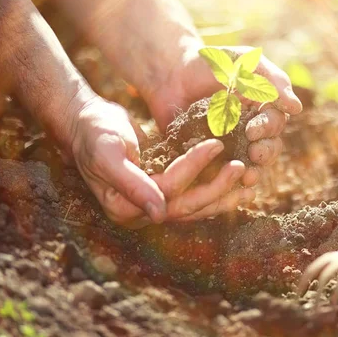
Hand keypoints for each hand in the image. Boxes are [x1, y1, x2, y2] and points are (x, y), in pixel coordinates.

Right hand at [69, 97, 254, 228]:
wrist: (87, 121)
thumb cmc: (93, 133)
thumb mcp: (108, 155)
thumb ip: (131, 183)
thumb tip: (159, 215)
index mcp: (124, 207)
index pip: (168, 190)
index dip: (193, 168)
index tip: (215, 144)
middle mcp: (141, 211)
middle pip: (187, 205)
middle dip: (217, 187)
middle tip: (242, 167)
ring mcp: (153, 202)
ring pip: (195, 205)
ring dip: (222, 194)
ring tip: (250, 182)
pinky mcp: (164, 190)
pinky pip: (193, 193)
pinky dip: (215, 187)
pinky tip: (237, 181)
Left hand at [140, 45, 302, 184]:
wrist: (169, 74)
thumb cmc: (210, 64)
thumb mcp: (244, 63)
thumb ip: (271, 81)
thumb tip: (297, 108)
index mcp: (262, 108)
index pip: (275, 124)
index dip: (268, 129)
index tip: (253, 129)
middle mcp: (250, 130)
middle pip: (268, 148)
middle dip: (265, 153)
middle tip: (254, 153)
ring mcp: (230, 145)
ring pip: (250, 165)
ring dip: (254, 172)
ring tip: (248, 177)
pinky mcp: (209, 157)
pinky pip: (224, 173)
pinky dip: (229, 181)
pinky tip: (229, 185)